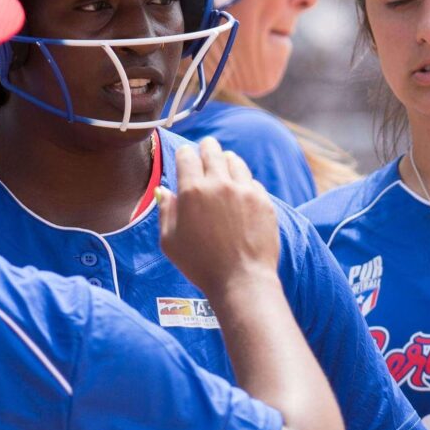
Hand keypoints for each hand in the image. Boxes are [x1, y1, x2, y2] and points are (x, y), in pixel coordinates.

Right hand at [156, 138, 281, 302]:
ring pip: (234, 160)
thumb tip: (165, 191)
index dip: (184, 156)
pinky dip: (243, 183)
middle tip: (204, 155)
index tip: (185, 160)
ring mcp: (245, 190)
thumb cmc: (200, 265)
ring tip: (223, 172)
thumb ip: (166, 211)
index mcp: (192, 190)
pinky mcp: (264, 201)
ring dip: (226, 163)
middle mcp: (219, 184)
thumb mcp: (169, 241)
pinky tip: (240, 195)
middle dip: (205, 150)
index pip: (186, 155)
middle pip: (212, 149)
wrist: (241, 280)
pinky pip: (252, 181)